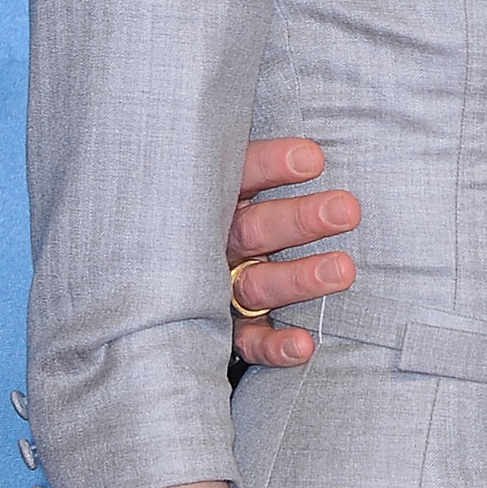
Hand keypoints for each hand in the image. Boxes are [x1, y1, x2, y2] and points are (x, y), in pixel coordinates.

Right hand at [229, 137, 358, 367]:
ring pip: (257, 284)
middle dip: (301, 219)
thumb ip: (257, 161)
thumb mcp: (223, 177)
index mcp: (212, 198)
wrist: (138, 273)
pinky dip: (274, 345)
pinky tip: (304, 345)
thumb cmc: (213, 209)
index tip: (313, 159)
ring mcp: (217, 287)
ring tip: (344, 270)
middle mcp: (212, 242)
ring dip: (300, 278)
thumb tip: (312, 142)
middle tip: (347, 210)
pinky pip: (247, 340)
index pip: (240, 174)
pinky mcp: (226, 328)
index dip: (271, 164)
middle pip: (254, 229)